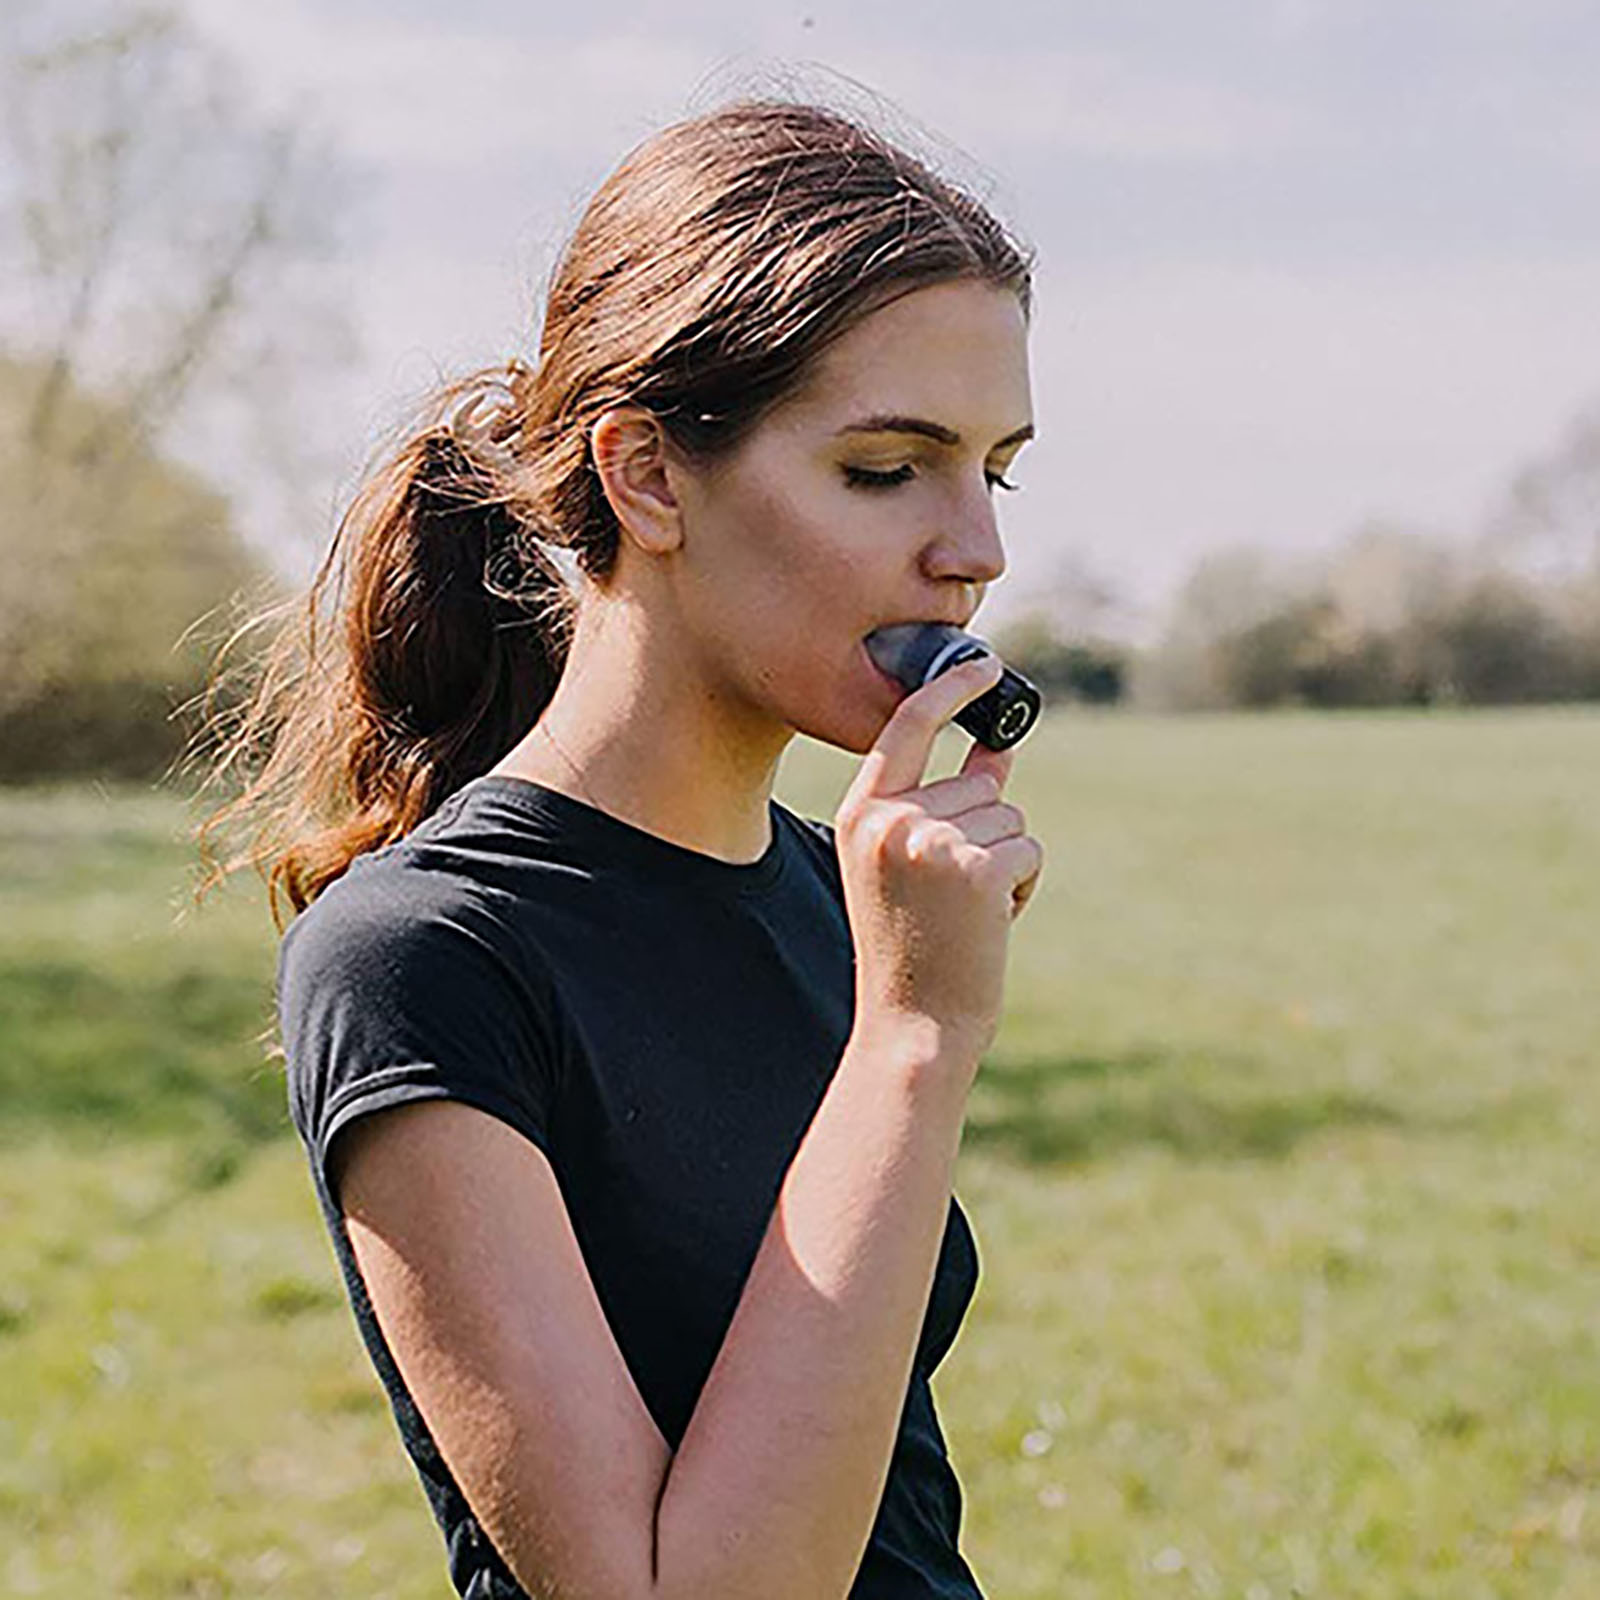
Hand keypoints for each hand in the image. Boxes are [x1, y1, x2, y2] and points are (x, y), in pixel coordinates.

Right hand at [834, 652, 1043, 1061]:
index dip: (949, 690)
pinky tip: (988, 924)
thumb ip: (945, 804)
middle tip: (952, 898)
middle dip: (985, 834)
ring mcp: (934, 841)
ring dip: (1004, 863)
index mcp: (861, 815)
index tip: (984, 664)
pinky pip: (1028, 849)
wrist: (913, 1028)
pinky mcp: (979, 867)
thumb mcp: (908, 867)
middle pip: (978, 786)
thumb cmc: (911, 951)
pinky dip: (1022, 887)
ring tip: (965, 914)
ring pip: (1009, 817)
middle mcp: (891, 819)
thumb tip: (996, 754)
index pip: (906, 727)